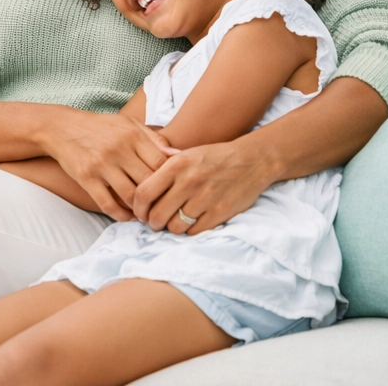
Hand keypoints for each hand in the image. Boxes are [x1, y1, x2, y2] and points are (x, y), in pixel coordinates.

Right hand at [37, 109, 171, 220]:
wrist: (62, 127)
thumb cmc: (100, 127)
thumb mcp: (127, 123)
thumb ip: (154, 138)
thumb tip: (181, 156)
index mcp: (132, 134)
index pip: (161, 163)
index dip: (170, 180)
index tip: (173, 190)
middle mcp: (118, 149)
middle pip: (149, 182)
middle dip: (158, 199)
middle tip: (164, 209)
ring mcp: (101, 164)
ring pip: (131, 196)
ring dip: (141, 210)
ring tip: (147, 215)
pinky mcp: (86, 178)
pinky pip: (108, 204)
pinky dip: (121, 215)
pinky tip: (127, 216)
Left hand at [131, 136, 274, 234]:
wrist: (250, 160)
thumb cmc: (213, 157)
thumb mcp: (185, 154)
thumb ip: (163, 167)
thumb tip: (138, 183)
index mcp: (175, 165)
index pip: (143, 193)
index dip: (137, 207)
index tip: (139, 212)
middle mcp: (188, 182)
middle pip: (157, 215)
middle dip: (152, 223)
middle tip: (154, 222)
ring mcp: (205, 199)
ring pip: (175, 227)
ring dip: (171, 228)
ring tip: (173, 222)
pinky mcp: (220, 213)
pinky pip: (195, 232)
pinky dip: (190, 231)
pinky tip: (190, 223)